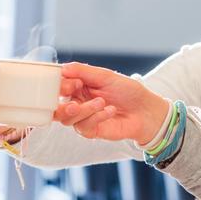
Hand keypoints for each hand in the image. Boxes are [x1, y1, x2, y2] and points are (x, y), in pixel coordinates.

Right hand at [53, 63, 170, 145]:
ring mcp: (83, 118)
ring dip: (83, 109)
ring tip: (101, 102)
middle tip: (75, 96)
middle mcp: (77, 102)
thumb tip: (62, 68)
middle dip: (62, 102)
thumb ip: (83, 71)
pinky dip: (96, 117)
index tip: (73, 82)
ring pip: (67, 119)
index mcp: (78, 87)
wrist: (146, 110)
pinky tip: (110, 110)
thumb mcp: (106, 76)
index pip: (57, 87)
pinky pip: (83, 127)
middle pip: (55, 107)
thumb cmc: (127, 91)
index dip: (59, 86)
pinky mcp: (91, 131)